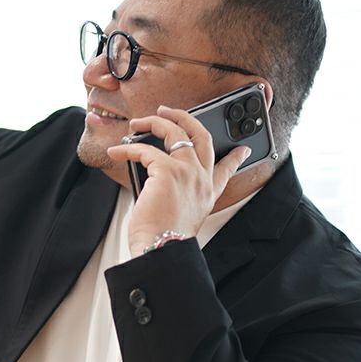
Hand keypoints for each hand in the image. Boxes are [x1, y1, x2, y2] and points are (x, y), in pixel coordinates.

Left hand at [107, 105, 251, 256]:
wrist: (161, 250)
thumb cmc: (165, 238)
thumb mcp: (183, 215)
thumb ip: (179, 194)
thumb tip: (155, 176)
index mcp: (208, 192)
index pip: (228, 168)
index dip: (236, 156)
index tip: (243, 148)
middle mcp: (202, 179)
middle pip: (202, 136)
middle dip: (185, 118)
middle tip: (169, 111)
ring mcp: (188, 172)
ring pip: (175, 133)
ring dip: (155, 122)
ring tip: (138, 122)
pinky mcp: (167, 171)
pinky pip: (144, 150)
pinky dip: (127, 149)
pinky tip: (117, 152)